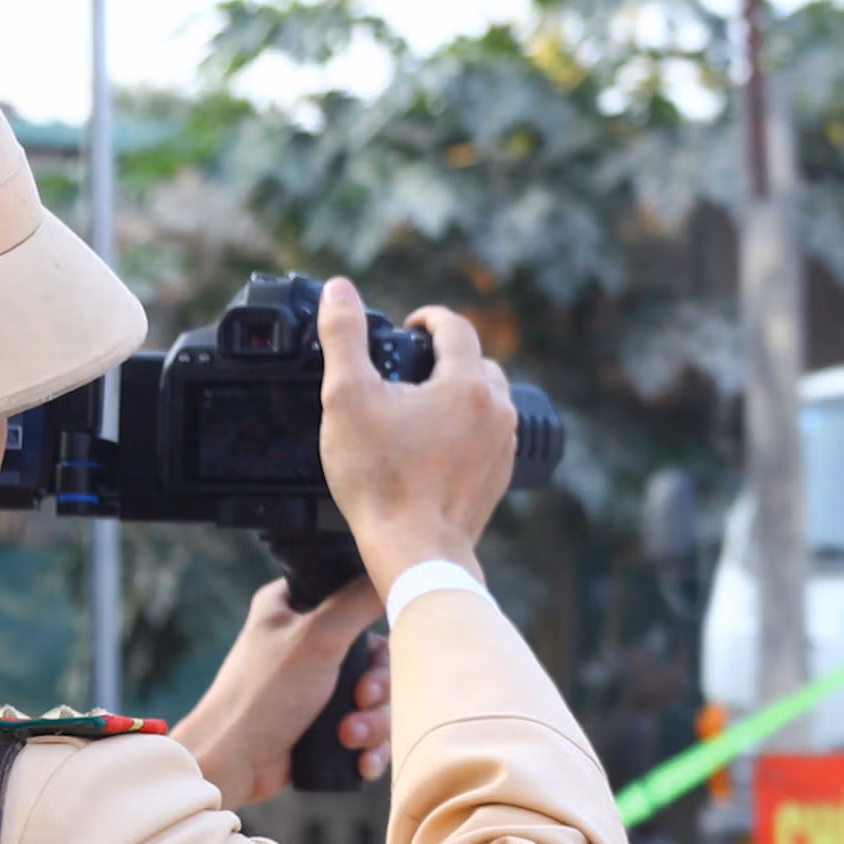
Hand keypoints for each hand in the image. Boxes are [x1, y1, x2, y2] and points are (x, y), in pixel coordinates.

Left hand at [173, 576, 389, 806]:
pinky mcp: (323, 725)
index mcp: (293, 607)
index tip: (373, 655)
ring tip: (350, 737)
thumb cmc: (262, 695)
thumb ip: (358, 601)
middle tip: (361, 700)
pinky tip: (360, 760)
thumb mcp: (316, 637)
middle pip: (376, 659)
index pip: (356, 601)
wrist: (231, 763)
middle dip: (377, 689)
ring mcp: (316, 687)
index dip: (375, 631)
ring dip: (373, 723)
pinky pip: (367, 732)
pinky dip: (368, 746)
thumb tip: (393, 573)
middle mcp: (306, 643)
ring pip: (376, 700)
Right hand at [316, 276, 515, 597]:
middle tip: (409, 366)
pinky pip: (487, 436)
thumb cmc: (380, 481)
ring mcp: (503, 446)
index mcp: (468, 384)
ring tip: (418, 404)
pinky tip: (432, 443)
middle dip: (445, 356)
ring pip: (486, 400)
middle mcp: (497, 411)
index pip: (455, 327)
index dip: (428, 318)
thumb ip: (343, 337)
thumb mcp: (347, 398)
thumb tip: (339, 290)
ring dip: (458, 392)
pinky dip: (465, 428)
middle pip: (476, 362)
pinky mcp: (499, 477)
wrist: (415, 553)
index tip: (408, 325)